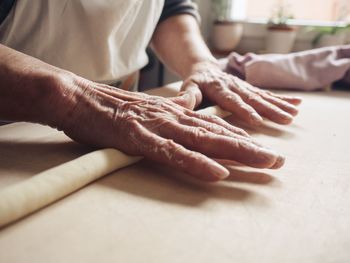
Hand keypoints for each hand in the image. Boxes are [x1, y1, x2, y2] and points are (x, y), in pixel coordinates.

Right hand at [54, 75, 284, 181]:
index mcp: (174, 113)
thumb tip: (186, 120)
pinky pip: (172, 153)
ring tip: (264, 162)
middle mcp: (173, 117)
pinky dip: (195, 163)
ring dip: (235, 153)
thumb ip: (169, 117)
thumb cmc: (111, 108)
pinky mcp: (140, 138)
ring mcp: (158, 127)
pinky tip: (216, 173)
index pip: (214, 126)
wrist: (78, 97)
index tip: (263, 149)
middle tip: (277, 161)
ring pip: (203, 141)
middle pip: (218, 134)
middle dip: (250, 148)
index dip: (240, 138)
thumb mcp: (148, 111)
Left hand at [180, 61, 301, 124]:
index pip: (231, 100)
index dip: (243, 109)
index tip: (256, 120)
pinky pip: (266, 93)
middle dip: (270, 109)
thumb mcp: (188, 86)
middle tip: (286, 118)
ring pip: (263, 96)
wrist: (204, 68)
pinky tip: (297, 104)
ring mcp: (244, 86)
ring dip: (280, 104)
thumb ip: (187, 95)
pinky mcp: (250, 88)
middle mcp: (234, 86)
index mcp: (217, 88)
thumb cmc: (195, 82)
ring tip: (295, 113)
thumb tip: (181, 102)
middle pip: (253, 98)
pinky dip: (282, 99)